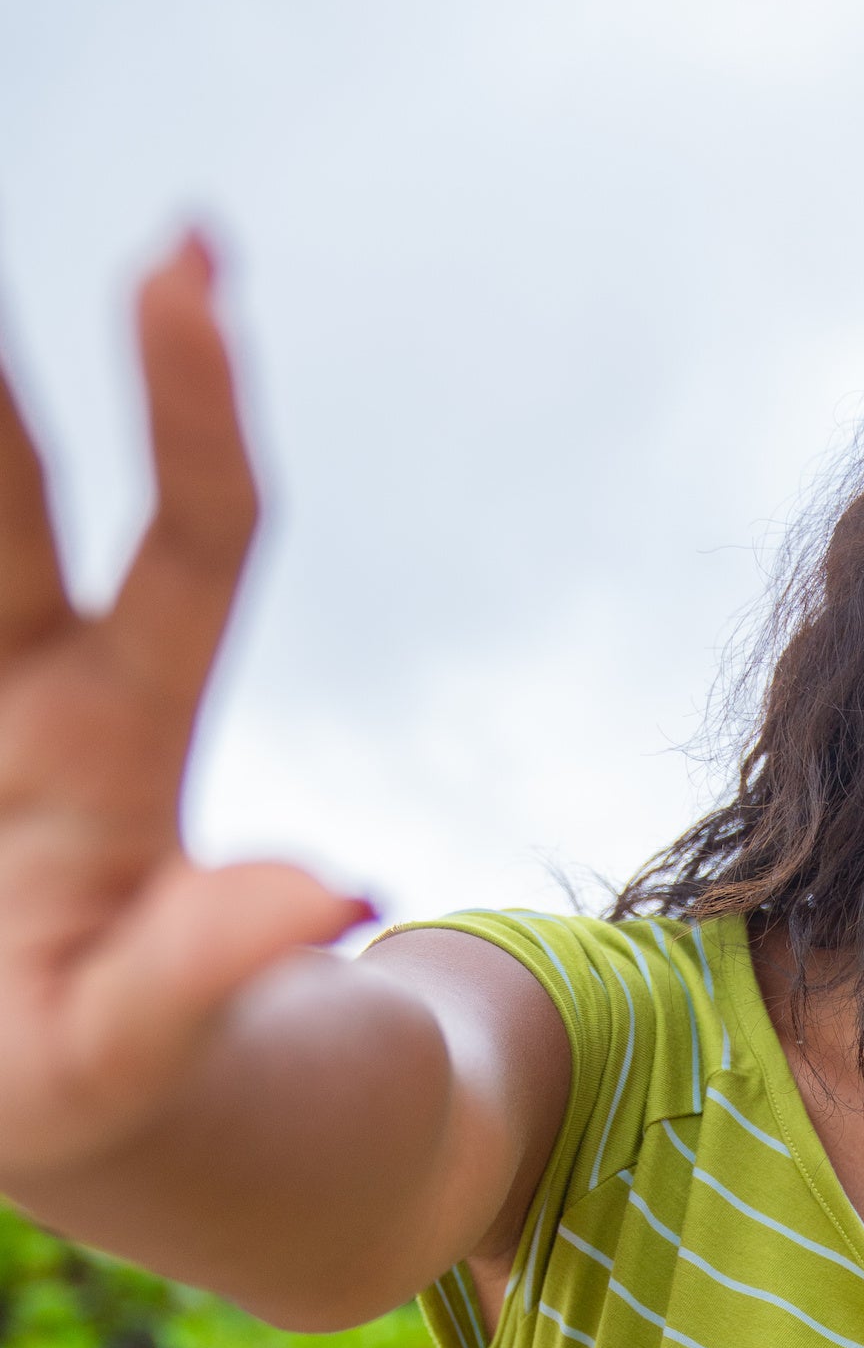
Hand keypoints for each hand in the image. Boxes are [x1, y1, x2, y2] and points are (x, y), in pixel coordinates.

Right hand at [0, 235, 366, 1189]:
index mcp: (115, 750)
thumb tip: (347, 888)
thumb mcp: (146, 1040)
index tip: (184, 268)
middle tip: (106, 245)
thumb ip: (218, 965)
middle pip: (14, 514)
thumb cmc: (102, 1071)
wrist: (48, 1102)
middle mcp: (36, 703)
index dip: (193, 418)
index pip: (188, 553)